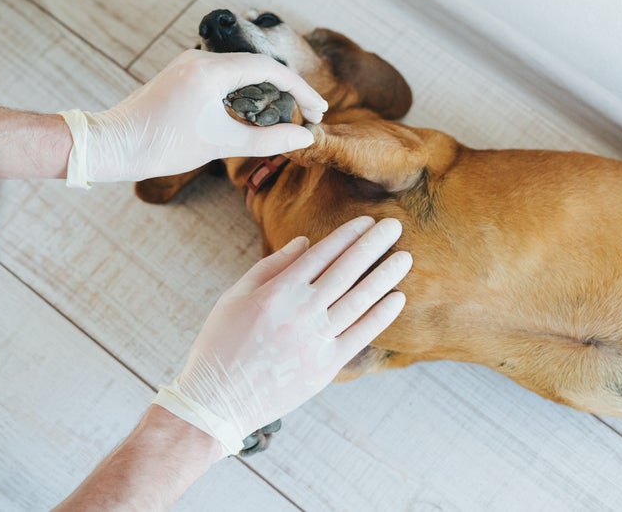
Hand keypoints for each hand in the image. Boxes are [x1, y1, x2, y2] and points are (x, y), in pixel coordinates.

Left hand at [59, 50, 327, 185]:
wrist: (113, 145)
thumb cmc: (162, 145)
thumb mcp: (221, 144)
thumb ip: (267, 140)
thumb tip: (304, 138)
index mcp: (210, 70)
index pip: (269, 70)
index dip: (300, 90)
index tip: (319, 111)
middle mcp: (200, 58)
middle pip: (258, 66)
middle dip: (286, 90)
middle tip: (307, 115)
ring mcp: (189, 64)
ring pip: (241, 71)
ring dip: (265, 92)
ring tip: (284, 116)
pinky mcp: (182, 74)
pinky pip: (223, 76)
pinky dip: (244, 93)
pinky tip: (252, 113)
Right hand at [153, 216, 409, 454]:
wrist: (217, 399)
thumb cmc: (220, 343)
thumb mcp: (234, 296)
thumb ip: (270, 266)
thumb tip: (305, 242)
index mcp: (276, 291)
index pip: (321, 254)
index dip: (347, 236)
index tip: (367, 221)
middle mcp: (300, 312)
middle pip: (346, 271)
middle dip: (372, 245)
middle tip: (395, 226)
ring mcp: (315, 340)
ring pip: (359, 300)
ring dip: (384, 276)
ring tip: (404, 258)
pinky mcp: (325, 367)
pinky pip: (359, 336)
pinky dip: (380, 315)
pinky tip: (397, 298)